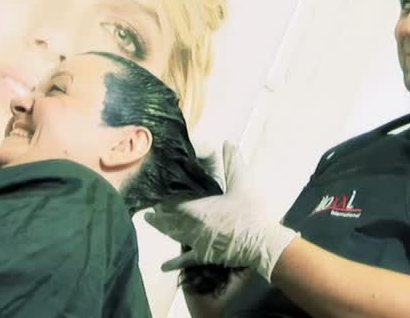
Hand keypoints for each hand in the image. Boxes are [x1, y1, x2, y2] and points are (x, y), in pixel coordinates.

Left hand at [144, 141, 297, 281]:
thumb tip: (227, 143)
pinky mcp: (203, 255)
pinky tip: (163, 266)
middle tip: (148, 203)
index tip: (153, 189)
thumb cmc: (250, 213)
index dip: (161, 196)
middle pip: (168, 217)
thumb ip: (232, 163)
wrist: (261, 243)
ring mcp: (196, 242)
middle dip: (158, 210)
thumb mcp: (242, 184)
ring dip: (161, 227)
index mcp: (198, 208)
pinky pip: (185, 260)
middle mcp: (191, 226)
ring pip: (172, 233)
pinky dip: (174, 262)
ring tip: (149, 221)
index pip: (172, 201)